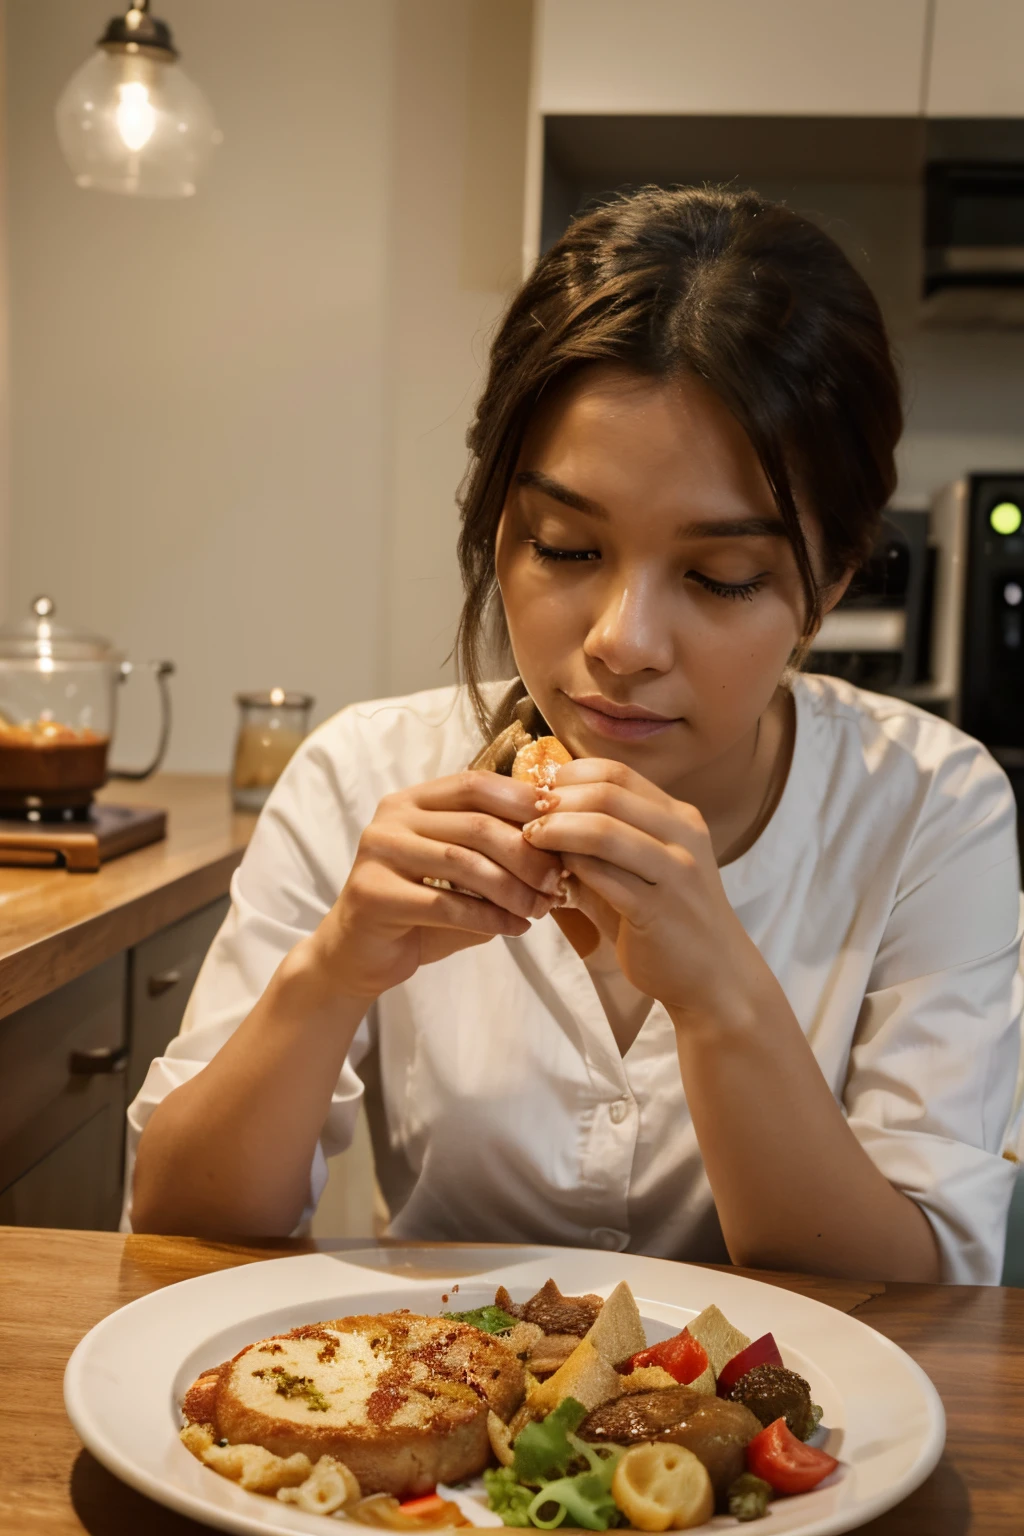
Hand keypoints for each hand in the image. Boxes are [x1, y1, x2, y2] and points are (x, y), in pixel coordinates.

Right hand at [311, 772, 563, 1001]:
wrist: (361, 954)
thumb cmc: (419, 910)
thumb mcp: (460, 871)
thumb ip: (495, 852)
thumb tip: (560, 846)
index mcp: (412, 801)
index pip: (474, 784)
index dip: (520, 799)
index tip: (561, 822)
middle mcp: (392, 818)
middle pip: (475, 824)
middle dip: (526, 853)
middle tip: (557, 882)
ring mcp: (378, 853)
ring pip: (463, 862)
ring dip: (512, 888)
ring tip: (540, 909)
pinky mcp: (373, 893)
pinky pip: (445, 904)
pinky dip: (489, 918)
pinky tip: (516, 929)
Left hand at [522, 758, 766, 1022]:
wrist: (714, 975)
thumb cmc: (666, 919)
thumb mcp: (642, 869)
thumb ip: (602, 843)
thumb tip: (542, 816)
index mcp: (679, 817)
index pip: (617, 773)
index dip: (571, 776)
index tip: (541, 792)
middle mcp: (683, 835)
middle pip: (608, 793)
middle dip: (558, 800)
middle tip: (525, 814)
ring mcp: (675, 871)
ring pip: (604, 830)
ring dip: (557, 829)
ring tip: (530, 838)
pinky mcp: (658, 909)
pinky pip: (604, 877)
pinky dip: (571, 868)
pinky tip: (551, 876)